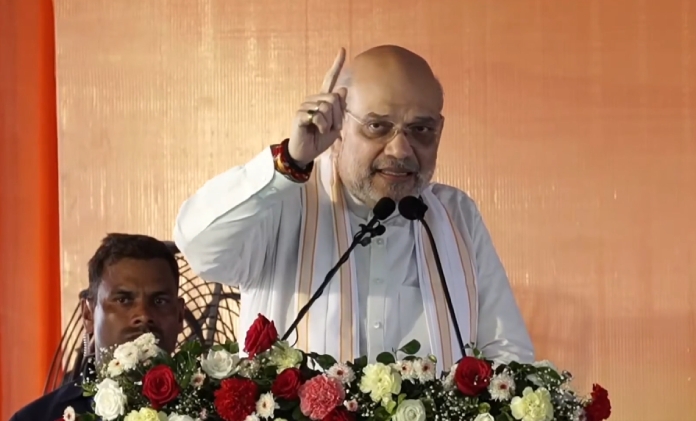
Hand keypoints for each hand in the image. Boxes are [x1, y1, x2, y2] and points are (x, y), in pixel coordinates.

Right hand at [288, 48, 346, 166]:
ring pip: (327, 107)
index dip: (336, 65)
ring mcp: (305, 105)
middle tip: (330, 128)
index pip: (330, 79)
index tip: (342, 49)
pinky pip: (318, 116)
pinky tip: (315, 130)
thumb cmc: (320, 139)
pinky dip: (322, 126)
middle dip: (337, 116)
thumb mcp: (336, 126)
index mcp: (323, 100)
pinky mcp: (300, 114)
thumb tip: (343, 89)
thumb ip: (340, 109)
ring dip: (329, 123)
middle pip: (334, 98)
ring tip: (321, 130)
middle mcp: (314, 99)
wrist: (306, 152)